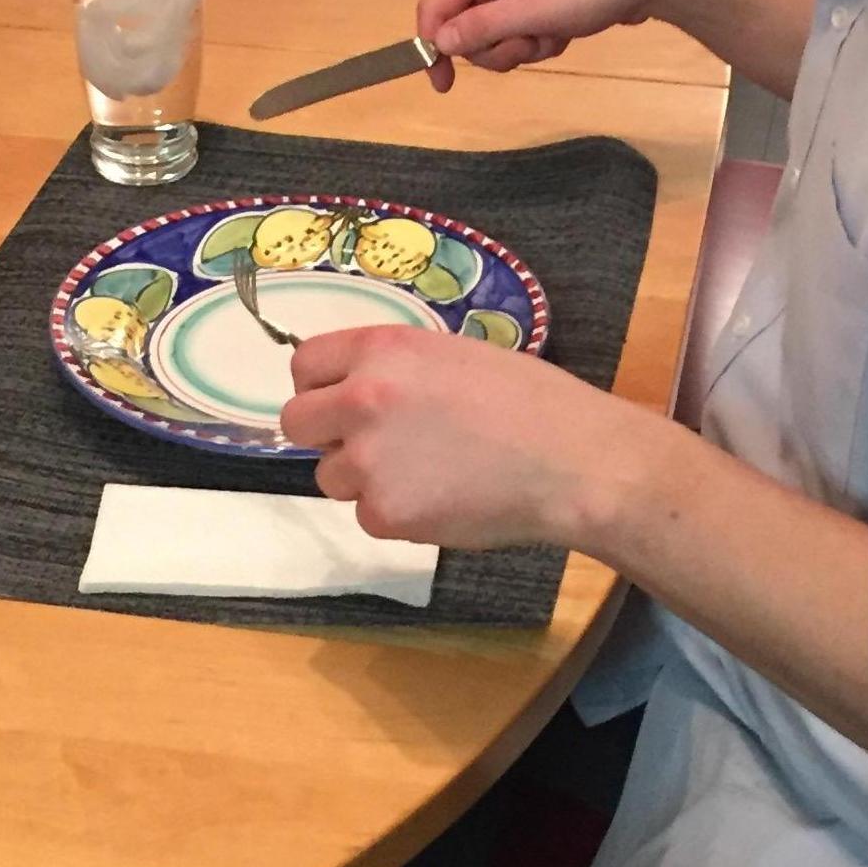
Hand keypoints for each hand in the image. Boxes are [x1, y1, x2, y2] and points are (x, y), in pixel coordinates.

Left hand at [279, 325, 646, 548]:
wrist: (570, 460)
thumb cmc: (529, 399)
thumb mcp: (453, 355)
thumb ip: (394, 369)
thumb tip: (355, 390)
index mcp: (382, 350)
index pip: (304, 364)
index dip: (322, 386)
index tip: (340, 400)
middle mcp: (362, 400)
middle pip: (297, 423)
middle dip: (327, 435)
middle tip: (371, 443)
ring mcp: (369, 461)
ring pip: (331, 476)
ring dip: (364, 478)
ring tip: (426, 472)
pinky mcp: (385, 515)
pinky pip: (368, 516)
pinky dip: (397, 514)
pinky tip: (444, 500)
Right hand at [415, 0, 683, 91]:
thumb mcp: (536, 11)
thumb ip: (484, 26)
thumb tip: (438, 41)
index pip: (435, 5)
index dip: (432, 45)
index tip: (444, 84)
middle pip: (463, 26)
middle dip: (496, 46)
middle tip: (530, 45)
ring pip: (492, 35)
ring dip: (521, 46)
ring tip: (554, 35)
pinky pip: (518, 32)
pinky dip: (538, 40)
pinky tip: (564, 32)